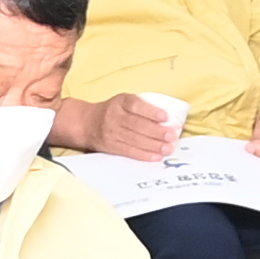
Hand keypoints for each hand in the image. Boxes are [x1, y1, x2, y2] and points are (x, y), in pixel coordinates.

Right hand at [62, 93, 182, 162]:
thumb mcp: (124, 101)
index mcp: (121, 101)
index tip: (165, 117)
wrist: (87, 122)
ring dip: (154, 145)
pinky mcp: (111, 146)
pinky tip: (156, 156)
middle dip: (157, 132)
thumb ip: (142, 107)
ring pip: (135, 140)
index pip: (136, 105)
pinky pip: (129, 151)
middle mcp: (115, 116)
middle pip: (137, 125)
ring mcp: (112, 132)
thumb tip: (169, 120)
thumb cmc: (113, 111)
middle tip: (172, 136)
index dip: (151, 112)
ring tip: (168, 148)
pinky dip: (144, 155)